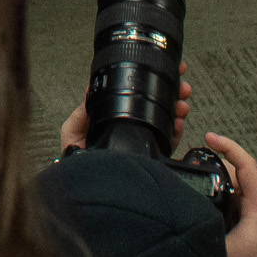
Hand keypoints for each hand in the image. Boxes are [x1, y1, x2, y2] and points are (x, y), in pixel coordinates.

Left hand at [56, 65, 188, 155]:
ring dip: (177, 108)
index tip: (163, 71)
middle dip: (173, 93)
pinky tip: (178, 122)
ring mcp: (143, 142)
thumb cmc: (76, 159)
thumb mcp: (74, 130)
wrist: (82, 186)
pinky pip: (168, 144)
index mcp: (116, 118)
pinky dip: (176, 132)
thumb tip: (90, 88)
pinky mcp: (151, 159)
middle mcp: (133, 128)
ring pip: (166, 121)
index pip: (136, 97)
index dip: (150, 83)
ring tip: (182, 102)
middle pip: (157, 106)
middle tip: (182, 86)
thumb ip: (82, 112)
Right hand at [204, 133, 256, 256]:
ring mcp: (248, 221)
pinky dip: (212, 189)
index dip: (229, 146)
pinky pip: (228, 199)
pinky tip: (196, 192)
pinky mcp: (240, 230)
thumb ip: (200, 223)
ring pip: (232, 185)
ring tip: (192, 167)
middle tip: (193, 153)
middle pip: (238, 172)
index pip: (247, 166)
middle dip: (217, 158)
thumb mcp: (218, 248)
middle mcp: (255, 212)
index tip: (209, 137)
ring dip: (214, 173)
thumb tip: (179, 203)